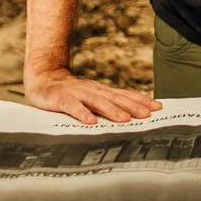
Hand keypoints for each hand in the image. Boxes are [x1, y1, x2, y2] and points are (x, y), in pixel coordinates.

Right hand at [23, 67, 161, 124]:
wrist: (42, 78)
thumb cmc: (70, 94)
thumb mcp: (90, 98)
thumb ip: (106, 106)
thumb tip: (130, 117)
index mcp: (101, 91)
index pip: (124, 95)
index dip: (141, 100)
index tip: (158, 107)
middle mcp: (92, 90)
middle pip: (115, 98)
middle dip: (132, 106)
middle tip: (147, 115)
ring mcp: (77, 93)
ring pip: (97, 101)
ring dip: (112, 110)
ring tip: (124, 119)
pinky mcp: (61, 99)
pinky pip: (72, 107)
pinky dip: (81, 113)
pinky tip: (90, 122)